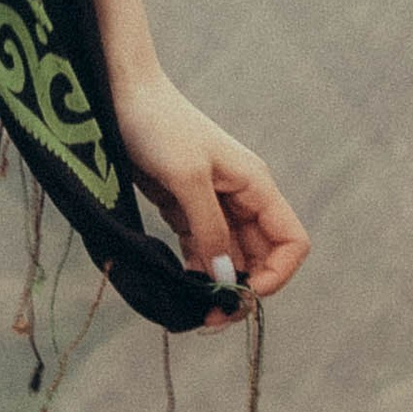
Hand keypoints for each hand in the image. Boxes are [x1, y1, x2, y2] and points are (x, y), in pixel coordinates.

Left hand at [113, 71, 309, 327]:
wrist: (121, 93)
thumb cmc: (159, 125)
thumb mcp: (187, 177)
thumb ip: (209, 228)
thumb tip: (226, 278)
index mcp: (254, 185)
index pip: (290, 242)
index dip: (276, 274)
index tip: (243, 293)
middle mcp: (241, 198)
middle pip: (260, 257)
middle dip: (243, 289)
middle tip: (212, 318)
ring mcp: (213, 203)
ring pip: (230, 257)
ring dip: (218, 285)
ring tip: (196, 311)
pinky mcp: (185, 207)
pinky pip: (202, 248)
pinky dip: (196, 270)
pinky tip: (181, 286)